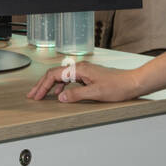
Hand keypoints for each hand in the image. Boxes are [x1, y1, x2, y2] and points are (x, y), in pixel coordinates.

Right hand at [26, 60, 142, 102]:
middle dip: (42, 85)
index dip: (43, 86)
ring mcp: (84, 72)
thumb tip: (60, 97)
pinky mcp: (89, 76)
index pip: (54, 75)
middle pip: (55, 74)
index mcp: (80, 69)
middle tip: (32, 95)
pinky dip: (61, 87)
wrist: (132, 83)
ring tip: (42, 95)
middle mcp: (80, 68)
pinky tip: (60, 94)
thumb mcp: (95, 92)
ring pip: (62, 77)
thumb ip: (76, 95)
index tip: (36, 96)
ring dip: (51, 86)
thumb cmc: (118, 86)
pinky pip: (69, 80)